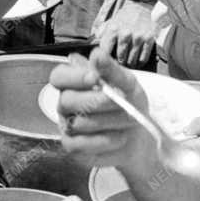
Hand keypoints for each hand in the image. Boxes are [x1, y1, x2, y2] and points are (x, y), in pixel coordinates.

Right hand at [49, 49, 159, 169]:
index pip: (58, 76)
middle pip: (67, 100)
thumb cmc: (130, 105)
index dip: (73, 77)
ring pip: (78, 123)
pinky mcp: (73, 147)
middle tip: (123, 103)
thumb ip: (111, 69)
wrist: (141, 137)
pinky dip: (104, 141)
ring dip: (109, 121)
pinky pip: (79, 144)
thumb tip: (96, 53)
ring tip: (129, 120)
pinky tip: (120, 137)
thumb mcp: (128, 84)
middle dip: (98, 102)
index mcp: (75, 83)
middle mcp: (66, 104)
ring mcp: (67, 126)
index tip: (95, 79)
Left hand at [96, 0, 157, 67]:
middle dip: (119, 64)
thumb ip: (100, 34)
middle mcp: (126, 34)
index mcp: (113, 30)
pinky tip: (137, 62)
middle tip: (119, 67)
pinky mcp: (149, 39)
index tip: (106, 64)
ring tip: (128, 65)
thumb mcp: (109, 23)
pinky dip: (140, 62)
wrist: (140, 6)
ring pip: (132, 60)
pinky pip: (143, 58)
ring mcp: (138, 37)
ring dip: (129, 64)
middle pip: (120, 58)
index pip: (106, 51)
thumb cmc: (122, 17)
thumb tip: (92, 46)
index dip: (105, 60)